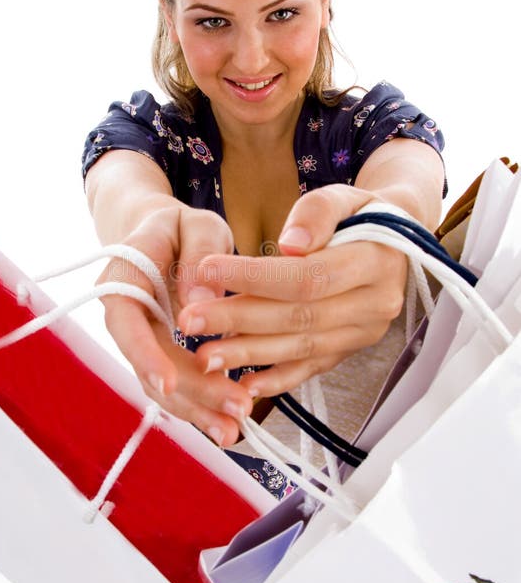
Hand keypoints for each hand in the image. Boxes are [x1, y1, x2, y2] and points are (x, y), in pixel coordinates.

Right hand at [96, 203, 253, 445]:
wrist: (164, 235)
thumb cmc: (181, 226)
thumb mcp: (197, 223)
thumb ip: (200, 252)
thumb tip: (200, 300)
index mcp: (122, 278)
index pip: (126, 323)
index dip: (145, 355)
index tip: (169, 383)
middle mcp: (125, 316)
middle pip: (151, 363)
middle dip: (191, 392)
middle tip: (235, 409)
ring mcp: (141, 340)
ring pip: (163, 383)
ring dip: (197, 409)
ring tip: (234, 430)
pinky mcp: (161, 355)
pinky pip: (177, 384)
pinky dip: (200, 403)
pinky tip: (227, 423)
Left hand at [176, 185, 407, 396]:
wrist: (394, 246)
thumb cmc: (359, 215)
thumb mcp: (344, 197)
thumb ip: (317, 213)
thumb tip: (290, 244)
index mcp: (375, 262)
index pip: (307, 276)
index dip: (255, 277)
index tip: (206, 270)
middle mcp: (375, 304)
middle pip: (298, 317)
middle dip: (239, 320)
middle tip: (189, 320)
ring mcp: (362, 333)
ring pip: (300, 348)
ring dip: (249, 354)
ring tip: (203, 356)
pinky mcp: (348, 351)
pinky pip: (310, 369)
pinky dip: (276, 379)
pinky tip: (242, 385)